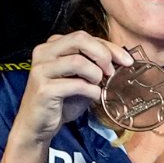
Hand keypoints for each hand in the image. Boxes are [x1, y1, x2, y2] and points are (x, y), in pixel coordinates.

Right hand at [17, 27, 132, 148]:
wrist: (37, 126)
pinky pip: (76, 84)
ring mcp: (41, 69)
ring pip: (78, 61)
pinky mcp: (43, 88)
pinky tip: (93, 97)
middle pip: (80, 39)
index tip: (126, 60)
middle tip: (111, 72)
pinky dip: (91, 91)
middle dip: (103, 54)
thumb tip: (120, 60)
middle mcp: (43, 52)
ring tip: (98, 86)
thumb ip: (94, 65)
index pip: (84, 36)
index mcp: (52, 46)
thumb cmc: (60, 101)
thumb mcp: (80, 78)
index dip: (109, 47)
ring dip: (96, 74)